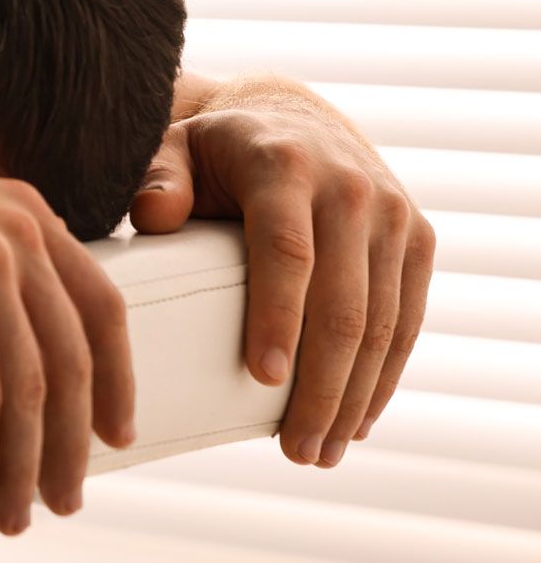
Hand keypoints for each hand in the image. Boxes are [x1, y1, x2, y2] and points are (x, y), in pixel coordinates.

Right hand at [0, 147, 134, 535]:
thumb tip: (10, 291)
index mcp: (20, 206)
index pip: (100, 302)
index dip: (116, 377)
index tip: (114, 430)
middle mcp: (16, 227)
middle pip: (74, 356)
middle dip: (74, 442)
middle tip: (65, 495)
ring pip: (33, 388)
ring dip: (26, 465)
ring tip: (17, 513)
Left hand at [130, 93, 434, 468]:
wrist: (294, 119)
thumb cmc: (218, 151)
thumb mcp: (176, 149)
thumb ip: (158, 179)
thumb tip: (154, 217)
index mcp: (283, 166)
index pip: (287, 251)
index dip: (278, 318)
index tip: (262, 380)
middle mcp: (348, 187)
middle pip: (343, 303)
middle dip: (320, 386)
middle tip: (294, 450)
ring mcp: (392, 214)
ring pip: (382, 323)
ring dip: (354, 396)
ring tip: (319, 452)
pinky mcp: (418, 238)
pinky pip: (407, 320)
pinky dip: (384, 377)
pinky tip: (357, 420)